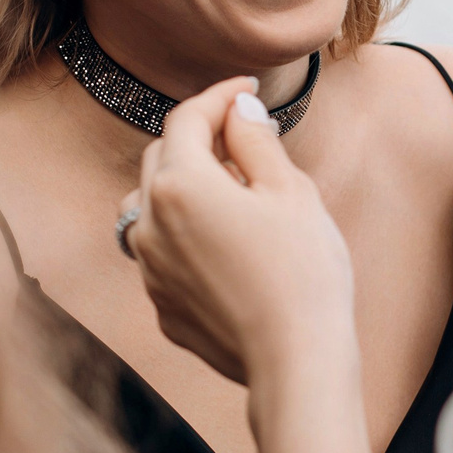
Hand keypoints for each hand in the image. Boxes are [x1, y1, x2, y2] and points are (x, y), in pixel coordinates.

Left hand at [124, 80, 357, 389]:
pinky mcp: (164, 308)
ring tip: (227, 194)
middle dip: (197, 139)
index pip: (187, 119)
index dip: (219, 97)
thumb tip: (238, 110)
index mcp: (180, 185)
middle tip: (243, 138)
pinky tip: (224, 247)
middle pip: (161, 158)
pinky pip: (162, 256)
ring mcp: (151, 271)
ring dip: (180, 189)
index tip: (247, 91)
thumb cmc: (302, 271)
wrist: (296, 361)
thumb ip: (255, 141)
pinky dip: (184, 238)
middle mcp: (150, 225)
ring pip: (149, 209)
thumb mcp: (290, 192)